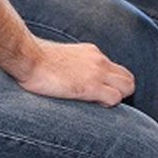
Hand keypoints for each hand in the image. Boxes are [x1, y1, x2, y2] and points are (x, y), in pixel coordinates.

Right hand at [16, 39, 134, 106]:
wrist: (29, 57)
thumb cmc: (38, 60)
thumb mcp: (64, 56)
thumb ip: (77, 63)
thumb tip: (76, 74)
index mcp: (92, 52)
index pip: (118, 69)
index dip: (113, 84)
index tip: (100, 91)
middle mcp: (99, 59)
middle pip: (128, 78)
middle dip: (121, 91)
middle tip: (104, 100)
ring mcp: (97, 72)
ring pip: (127, 87)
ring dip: (117, 97)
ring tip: (98, 102)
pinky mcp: (91, 86)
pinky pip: (115, 99)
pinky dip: (108, 105)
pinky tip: (91, 104)